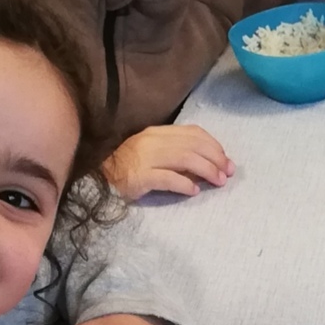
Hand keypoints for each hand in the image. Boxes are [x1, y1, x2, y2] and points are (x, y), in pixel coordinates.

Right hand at [103, 124, 232, 201]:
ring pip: (184, 158)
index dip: (214, 146)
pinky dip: (184, 184)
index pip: (193, 133)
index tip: (226, 160)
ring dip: (206, 170)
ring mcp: (145, 158)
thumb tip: (208, 166)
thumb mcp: (154, 153)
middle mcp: (153, 141)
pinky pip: (167, 178)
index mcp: (159, 132)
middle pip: (193, 146)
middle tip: (227, 174)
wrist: (97, 176)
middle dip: (215, 159)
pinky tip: (194, 191)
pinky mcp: (139, 176)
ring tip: (217, 182)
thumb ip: (178, 155)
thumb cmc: (129, 166)